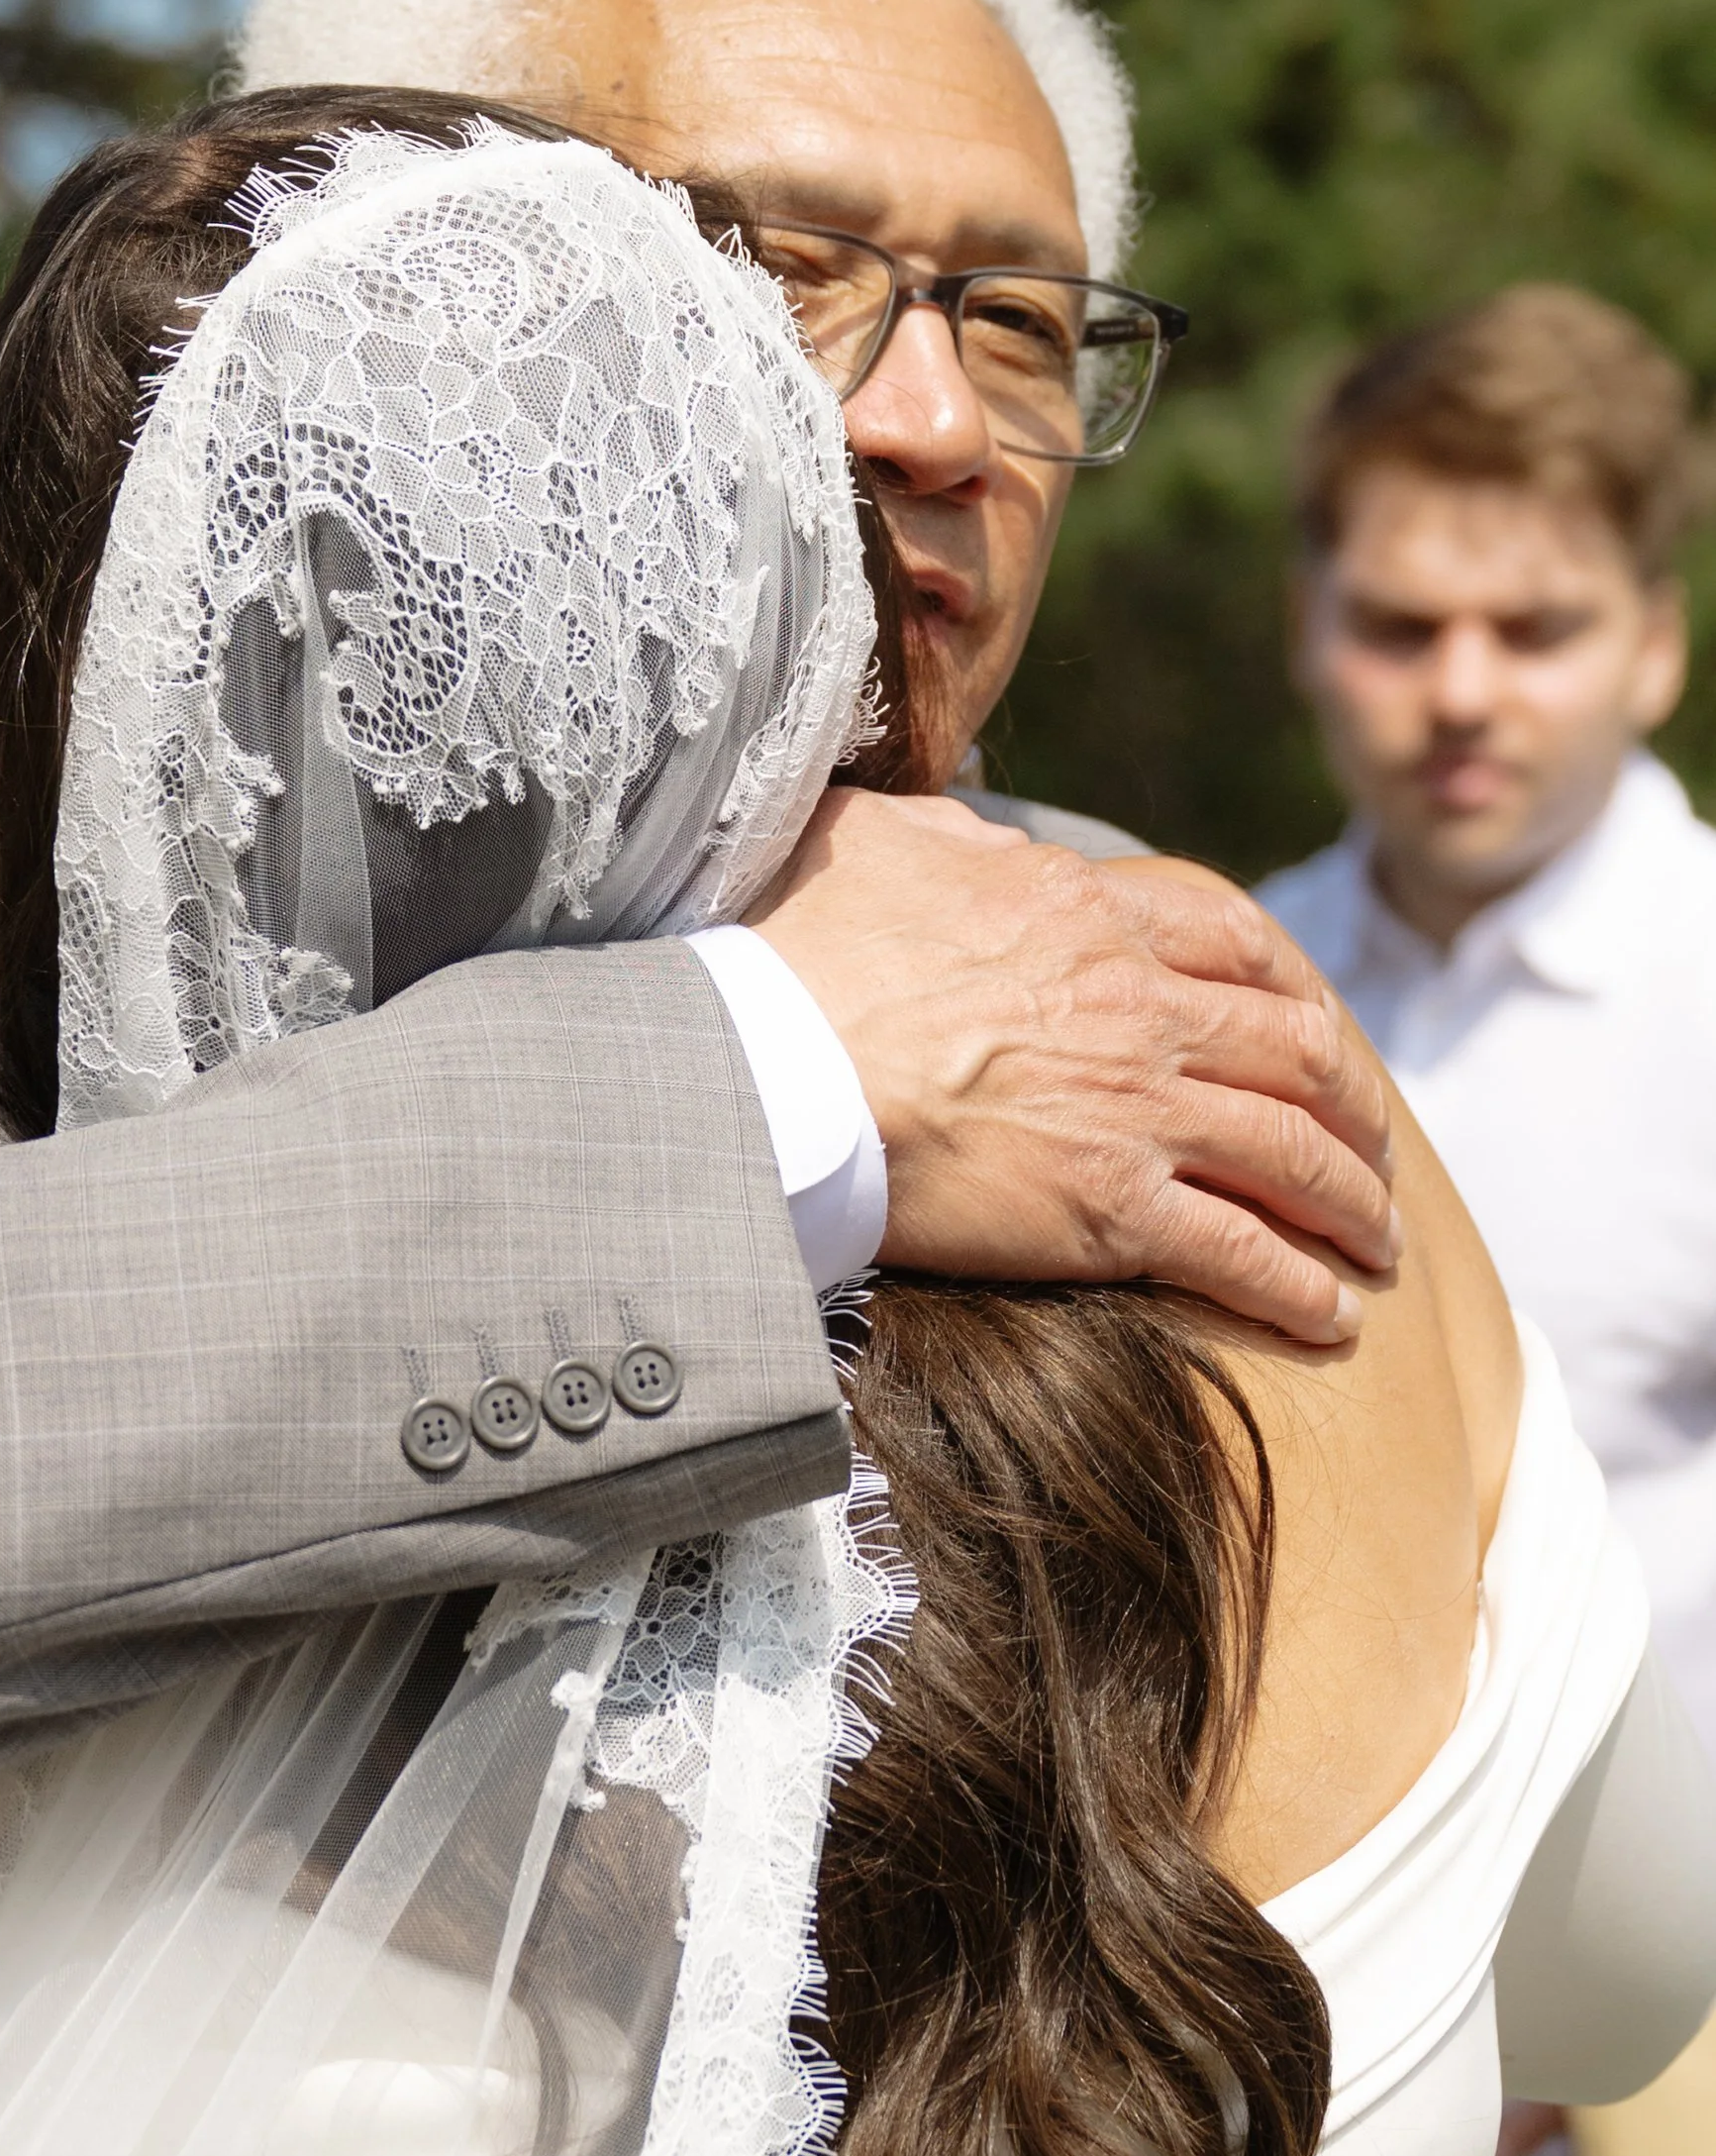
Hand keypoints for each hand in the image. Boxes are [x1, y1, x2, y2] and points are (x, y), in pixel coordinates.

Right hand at [751, 792, 1396, 1344]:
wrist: (777, 1064)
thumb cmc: (804, 953)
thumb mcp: (885, 842)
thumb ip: (953, 837)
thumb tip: (971, 840)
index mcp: (1093, 917)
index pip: (1237, 944)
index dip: (1297, 991)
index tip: (1317, 1026)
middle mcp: (1141, 1009)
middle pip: (1296, 1053)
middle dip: (1354, 1105)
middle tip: (1374, 1145)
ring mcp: (1137, 1111)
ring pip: (1293, 1155)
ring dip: (1351, 1202)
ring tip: (1377, 1242)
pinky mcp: (1112, 1211)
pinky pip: (1242, 1252)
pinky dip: (1301, 1288)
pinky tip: (1333, 1318)